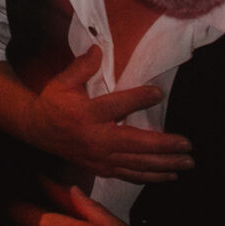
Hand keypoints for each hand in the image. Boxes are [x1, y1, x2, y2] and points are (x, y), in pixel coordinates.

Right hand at [28, 46, 192, 182]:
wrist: (37, 131)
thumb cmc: (53, 102)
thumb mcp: (63, 81)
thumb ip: (82, 66)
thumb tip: (99, 48)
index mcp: (86, 113)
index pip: (116, 105)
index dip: (138, 99)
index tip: (158, 93)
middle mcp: (95, 138)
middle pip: (134, 143)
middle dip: (163, 146)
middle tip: (187, 145)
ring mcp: (99, 157)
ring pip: (135, 163)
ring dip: (163, 165)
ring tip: (186, 163)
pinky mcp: (100, 168)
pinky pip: (128, 175)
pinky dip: (150, 176)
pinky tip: (168, 175)